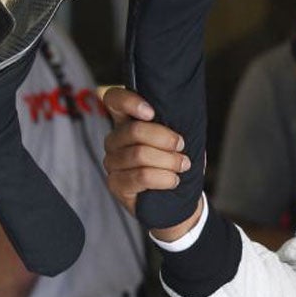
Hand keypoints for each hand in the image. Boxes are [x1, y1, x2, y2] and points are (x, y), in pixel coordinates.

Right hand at [102, 87, 201, 240]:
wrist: (179, 197)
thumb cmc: (178, 161)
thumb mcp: (179, 136)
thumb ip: (172, 120)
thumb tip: (179, 107)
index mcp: (127, 120)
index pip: (114, 99)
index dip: (129, 101)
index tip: (152, 112)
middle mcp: (115, 140)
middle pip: (134, 131)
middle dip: (165, 139)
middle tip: (181, 146)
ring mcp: (112, 162)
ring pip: (139, 155)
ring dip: (169, 161)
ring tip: (182, 165)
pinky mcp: (115, 184)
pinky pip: (141, 177)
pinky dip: (164, 178)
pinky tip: (173, 180)